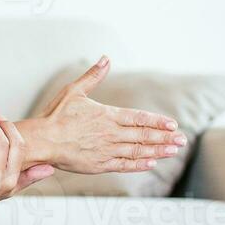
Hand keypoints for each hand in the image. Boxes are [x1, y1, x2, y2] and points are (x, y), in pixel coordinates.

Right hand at [36, 56, 186, 174]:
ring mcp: (106, 150)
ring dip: (157, 151)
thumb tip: (106, 58)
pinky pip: (123, 165)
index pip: (139, 118)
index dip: (158, 122)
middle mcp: (110, 134)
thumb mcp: (74, 91)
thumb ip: (93, 76)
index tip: (173, 125)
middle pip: (143, 136)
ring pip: (137, 151)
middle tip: (182, 140)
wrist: (42, 141)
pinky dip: (138, 165)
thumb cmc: (55, 115)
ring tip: (173, 151)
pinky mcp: (98, 164)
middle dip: (164, 138)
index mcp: (107, 115)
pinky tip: (150, 164)